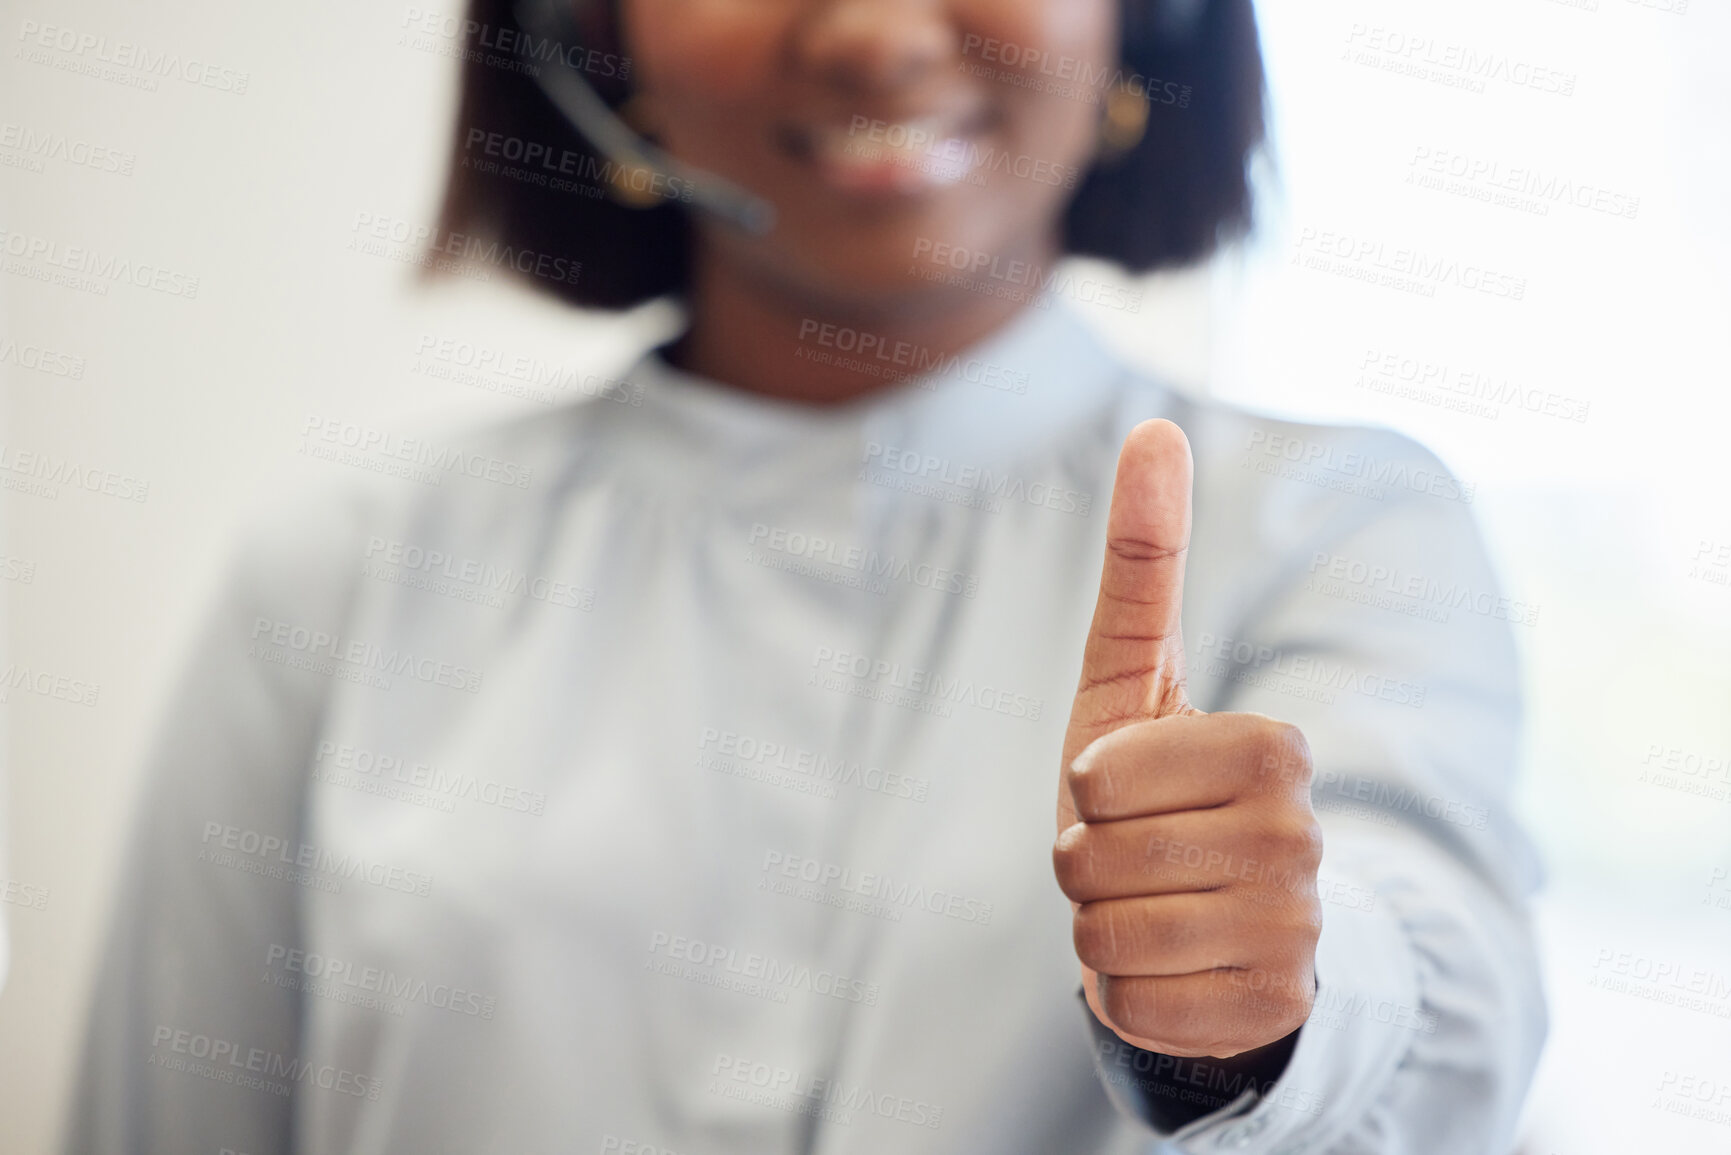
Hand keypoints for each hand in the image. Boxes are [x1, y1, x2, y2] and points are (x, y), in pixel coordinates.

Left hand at [1054, 420, 1322, 1057]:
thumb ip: (1144, 557)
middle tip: (1131, 856)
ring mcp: (1298, 935)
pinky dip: (1124, 996)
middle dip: (1082, 862)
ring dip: (1098, 927)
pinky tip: (1172, 972)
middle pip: (1093, 860)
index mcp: (1273, 750)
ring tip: (1149, 909)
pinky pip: (1131, 1008)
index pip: (1104, 775)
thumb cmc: (1154, 792)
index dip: (1089, 788)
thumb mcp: (1134, 677)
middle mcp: (1302, 841)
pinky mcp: (1273, 1015)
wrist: (1213, 922)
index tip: (1128, 789)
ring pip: (1106, 938)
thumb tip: (1153, 425)